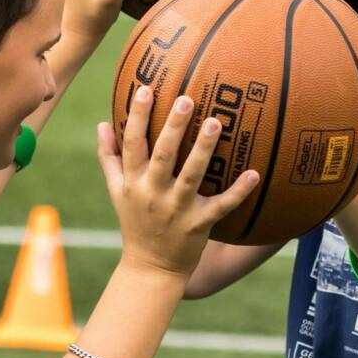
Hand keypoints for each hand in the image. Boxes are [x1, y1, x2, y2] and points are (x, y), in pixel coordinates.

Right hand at [97, 86, 259, 277]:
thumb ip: (109, 158)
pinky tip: (254, 174)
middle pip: (163, 155)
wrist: (150, 269)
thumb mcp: (116, 192)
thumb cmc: (135, 223)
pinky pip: (221, 206)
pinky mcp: (199, 224)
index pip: (132, 143)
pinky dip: (238, 191)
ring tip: (216, 122)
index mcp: (133, 182)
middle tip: (186, 98)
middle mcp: (153, 193)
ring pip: (191, 175)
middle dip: (173, 126)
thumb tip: (103, 123)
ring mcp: (177, 209)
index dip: (136, 116)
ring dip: (203, 149)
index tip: (144, 88)